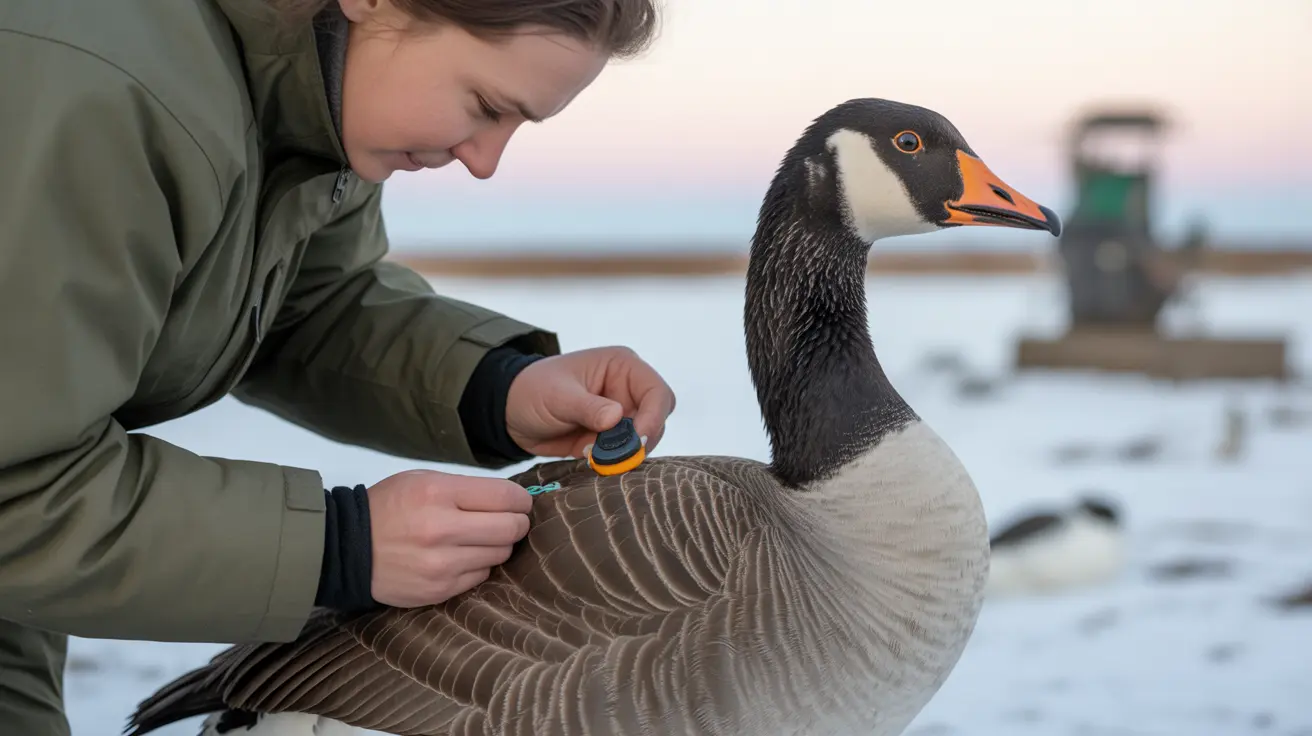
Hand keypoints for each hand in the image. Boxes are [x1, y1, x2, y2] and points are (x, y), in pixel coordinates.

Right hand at [366, 469, 531, 607]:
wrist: (346, 548)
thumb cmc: (389, 507)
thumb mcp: (422, 480)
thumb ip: (467, 489)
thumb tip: (511, 500)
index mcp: (438, 493)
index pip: (506, 497)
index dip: (521, 500)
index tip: (519, 503)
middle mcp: (442, 529)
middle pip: (511, 528)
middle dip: (517, 523)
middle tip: (508, 521)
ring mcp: (442, 564)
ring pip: (501, 554)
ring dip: (497, 546)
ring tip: (477, 539)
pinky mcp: (439, 589)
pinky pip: (481, 576)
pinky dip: (478, 565)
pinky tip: (460, 557)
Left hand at [505, 346, 675, 458]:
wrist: (510, 413)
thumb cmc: (533, 390)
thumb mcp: (558, 396)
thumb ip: (588, 407)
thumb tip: (616, 417)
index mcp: (622, 368)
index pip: (657, 392)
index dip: (654, 417)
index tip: (639, 440)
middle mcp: (627, 391)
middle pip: (657, 419)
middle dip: (643, 440)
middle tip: (619, 457)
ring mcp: (620, 418)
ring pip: (643, 442)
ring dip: (626, 455)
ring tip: (595, 457)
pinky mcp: (609, 440)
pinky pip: (624, 456)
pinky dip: (613, 464)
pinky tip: (592, 463)